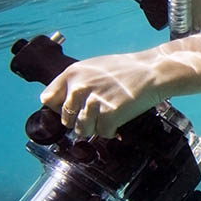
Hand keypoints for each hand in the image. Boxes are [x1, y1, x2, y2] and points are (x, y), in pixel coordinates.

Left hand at [40, 52, 160, 137]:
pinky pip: (102, 133)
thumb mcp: (93, 67)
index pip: (48, 100)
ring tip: (108, 115)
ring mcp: (93, 102)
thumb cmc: (126, 70)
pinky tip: (119, 118)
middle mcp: (79, 87)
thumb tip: (63, 103)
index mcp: (72, 74)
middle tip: (96, 114)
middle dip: (80, 120)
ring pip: (81, 130)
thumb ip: (75, 83)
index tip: (71, 110)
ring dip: (95, 127)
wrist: (153, 71)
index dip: (59, 108)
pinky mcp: (109, 114)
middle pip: (66, 119)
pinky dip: (111, 130)